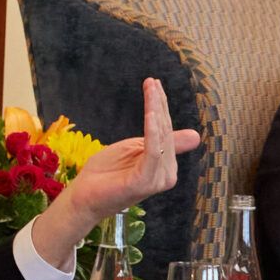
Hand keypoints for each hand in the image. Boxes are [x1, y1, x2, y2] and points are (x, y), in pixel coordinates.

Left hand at [28, 78, 202, 260]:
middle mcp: (166, 174)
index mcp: (165, 166)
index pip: (167, 131)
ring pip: (161, 138)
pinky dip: (152, 130)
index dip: (161, 106)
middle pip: (166, 132)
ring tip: (151, 90)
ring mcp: (157, 180)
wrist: (83, 197)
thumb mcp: (135, 150)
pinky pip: (153, 151)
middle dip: (159, 104)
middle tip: (151, 82)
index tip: (154, 83)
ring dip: (155, 111)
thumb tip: (196, 136)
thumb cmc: (106, 173)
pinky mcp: (145, 181)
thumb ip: (160, 140)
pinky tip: (150, 112)